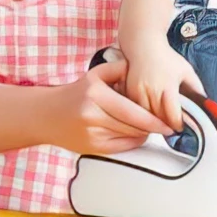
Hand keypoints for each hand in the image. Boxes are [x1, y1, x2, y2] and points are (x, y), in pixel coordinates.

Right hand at [46, 60, 174, 154]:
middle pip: (132, 126)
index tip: (168, 123)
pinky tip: (136, 135)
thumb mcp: (96, 74)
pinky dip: (132, 142)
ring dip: (143, 134)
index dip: (153, 119)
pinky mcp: (91, 148)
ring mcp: (91, 134)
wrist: (47, 115)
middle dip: (152, 128)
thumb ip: (119, 68)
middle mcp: (92, 115)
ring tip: (152, 128)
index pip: (132, 111)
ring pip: (128, 138)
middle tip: (166, 127)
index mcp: (96, 94)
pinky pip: (120, 148)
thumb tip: (140, 71)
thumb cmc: (78, 92)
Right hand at [125, 41, 204, 132]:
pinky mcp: (128, 93)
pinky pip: (136, 112)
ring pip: (145, 118)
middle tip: (173, 128)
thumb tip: (208, 107)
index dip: (178, 125)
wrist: (143, 46)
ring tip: (161, 123)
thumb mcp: (187, 71)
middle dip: (167, 126)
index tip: (182, 127)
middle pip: (159, 120)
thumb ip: (197, 89)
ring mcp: (138, 92)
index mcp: (168, 86)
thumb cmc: (167, 59)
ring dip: (153, 123)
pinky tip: (149, 114)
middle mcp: (151, 90)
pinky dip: (142, 116)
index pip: (173, 115)